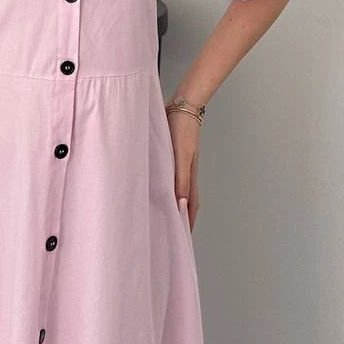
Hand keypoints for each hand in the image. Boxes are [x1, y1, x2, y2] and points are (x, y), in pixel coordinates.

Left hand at [168, 111, 200, 232]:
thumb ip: (181, 179)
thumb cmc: (183, 130)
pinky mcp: (170, 154)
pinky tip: (152, 185)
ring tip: (158, 213)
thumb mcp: (182, 156)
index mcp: (190, 175)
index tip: (182, 238)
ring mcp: (178, 163)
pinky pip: (167, 175)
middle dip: (178, 216)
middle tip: (168, 230)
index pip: (191, 206)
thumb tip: (181, 204)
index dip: (187, 222)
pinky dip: (162, 185)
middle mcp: (185, 172)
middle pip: (184, 199)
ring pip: (174, 187)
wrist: (182, 105)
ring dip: (169, 201)